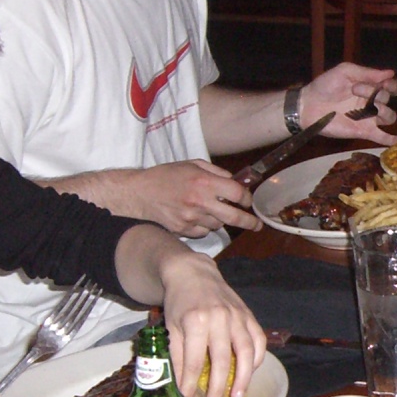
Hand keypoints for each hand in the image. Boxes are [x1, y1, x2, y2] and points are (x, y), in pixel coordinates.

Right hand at [119, 160, 258, 236]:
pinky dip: (206, 226)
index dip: (247, 199)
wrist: (140, 192)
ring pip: (219, 225)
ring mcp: (191, 218)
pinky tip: (198, 217)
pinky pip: (204, 232)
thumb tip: (236, 182)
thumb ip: (216, 172)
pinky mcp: (183, 230)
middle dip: (249, 222)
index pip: (237, 194)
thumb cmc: (167, 175)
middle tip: (256, 225)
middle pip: (234, 217)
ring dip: (221, 220)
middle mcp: (200, 201)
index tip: (248, 201)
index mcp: (204, 182)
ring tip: (212, 211)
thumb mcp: (192, 165)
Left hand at [159, 256, 266, 396]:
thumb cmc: (179, 302)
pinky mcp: (248, 314)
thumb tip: (180, 384)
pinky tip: (250, 372)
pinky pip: (258, 340)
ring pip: (246, 351)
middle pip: (222, 360)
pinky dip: (257, 358)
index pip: (194, 361)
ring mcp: (237, 316)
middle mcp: (219, 319)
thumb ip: (176, 355)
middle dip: (217, 387)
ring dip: (244, 378)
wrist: (193, 273)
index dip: (190, 384)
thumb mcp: (171, 327)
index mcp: (195, 322)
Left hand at [302, 64, 396, 144]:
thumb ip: (367, 72)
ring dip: (383, 110)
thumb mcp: (345, 71)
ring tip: (365, 108)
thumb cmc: (325, 85)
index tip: (386, 84)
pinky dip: (392, 139)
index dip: (393, 85)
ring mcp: (369, 118)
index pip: (392, 87)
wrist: (309, 105)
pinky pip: (382, 137)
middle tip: (355, 90)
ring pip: (390, 116)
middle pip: (387, 98)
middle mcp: (372, 102)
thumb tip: (391, 73)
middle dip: (375, 93)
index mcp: (369, 86)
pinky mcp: (364, 131)